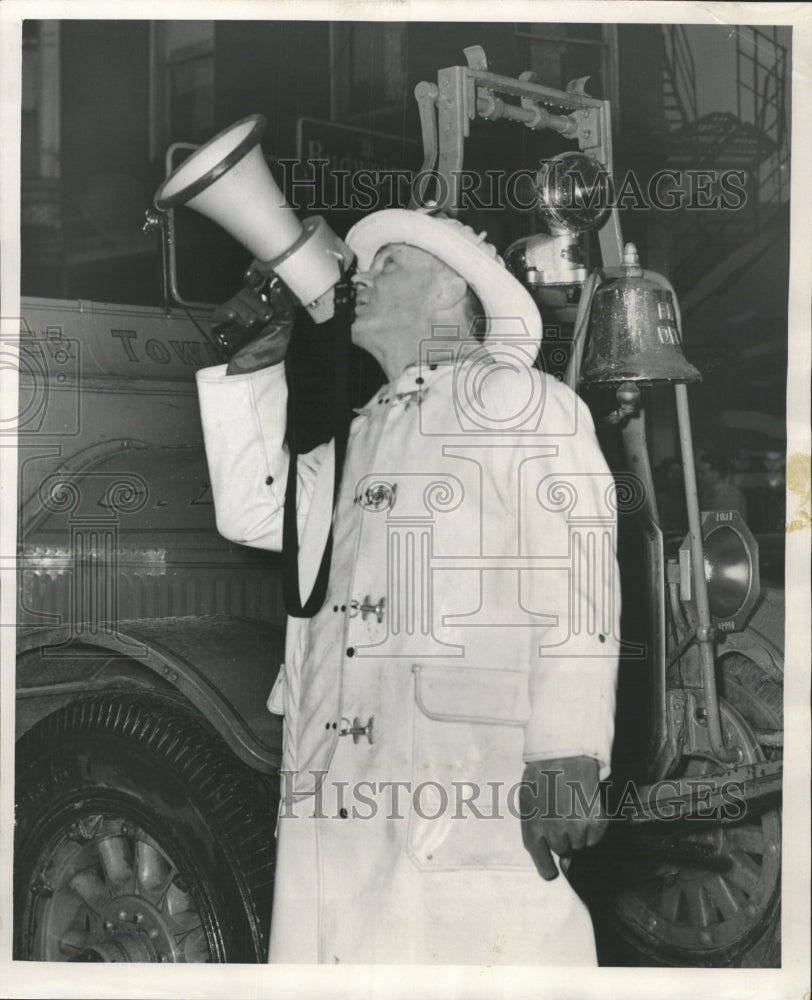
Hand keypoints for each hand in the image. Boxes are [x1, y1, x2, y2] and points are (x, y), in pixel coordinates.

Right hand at [211, 272, 294, 373]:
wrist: (257, 369)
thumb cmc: (270, 349)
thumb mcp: (285, 324)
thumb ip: (283, 303)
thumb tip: (277, 284)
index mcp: (262, 305)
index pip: (257, 285)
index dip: (256, 277)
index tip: (257, 273)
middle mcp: (247, 309)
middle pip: (246, 292)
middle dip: (256, 302)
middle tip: (265, 316)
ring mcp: (233, 316)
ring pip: (235, 301)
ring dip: (246, 311)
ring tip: (252, 324)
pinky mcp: (220, 325)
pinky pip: (220, 312)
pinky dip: (228, 312)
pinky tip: (235, 318)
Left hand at [519, 756, 607, 880]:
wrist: (564, 754)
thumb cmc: (543, 776)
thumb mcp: (527, 801)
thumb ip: (533, 828)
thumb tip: (544, 850)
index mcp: (533, 829)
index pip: (542, 863)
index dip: (548, 869)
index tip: (552, 871)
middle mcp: (554, 834)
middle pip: (564, 852)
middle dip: (564, 838)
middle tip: (563, 814)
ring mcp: (576, 829)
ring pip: (581, 844)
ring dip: (579, 830)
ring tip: (573, 805)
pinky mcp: (595, 822)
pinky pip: (596, 837)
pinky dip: (594, 825)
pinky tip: (586, 805)